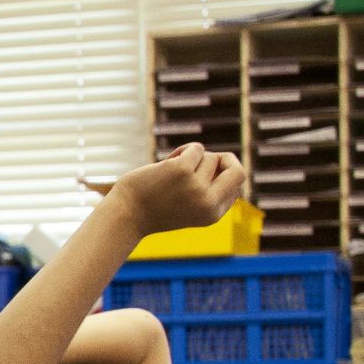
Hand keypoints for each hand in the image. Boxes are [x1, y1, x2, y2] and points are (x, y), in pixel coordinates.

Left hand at [107, 143, 244, 236]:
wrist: (124, 215)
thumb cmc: (155, 208)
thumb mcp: (190, 207)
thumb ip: (211, 191)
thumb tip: (226, 161)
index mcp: (213, 215)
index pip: (236, 186)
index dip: (221, 176)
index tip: (202, 178)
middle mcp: (208, 203)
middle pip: (238, 171)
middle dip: (224, 161)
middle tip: (202, 163)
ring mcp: (196, 187)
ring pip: (210, 158)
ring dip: (192, 159)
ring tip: (172, 171)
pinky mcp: (181, 171)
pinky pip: (196, 148)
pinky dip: (184, 150)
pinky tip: (168, 161)